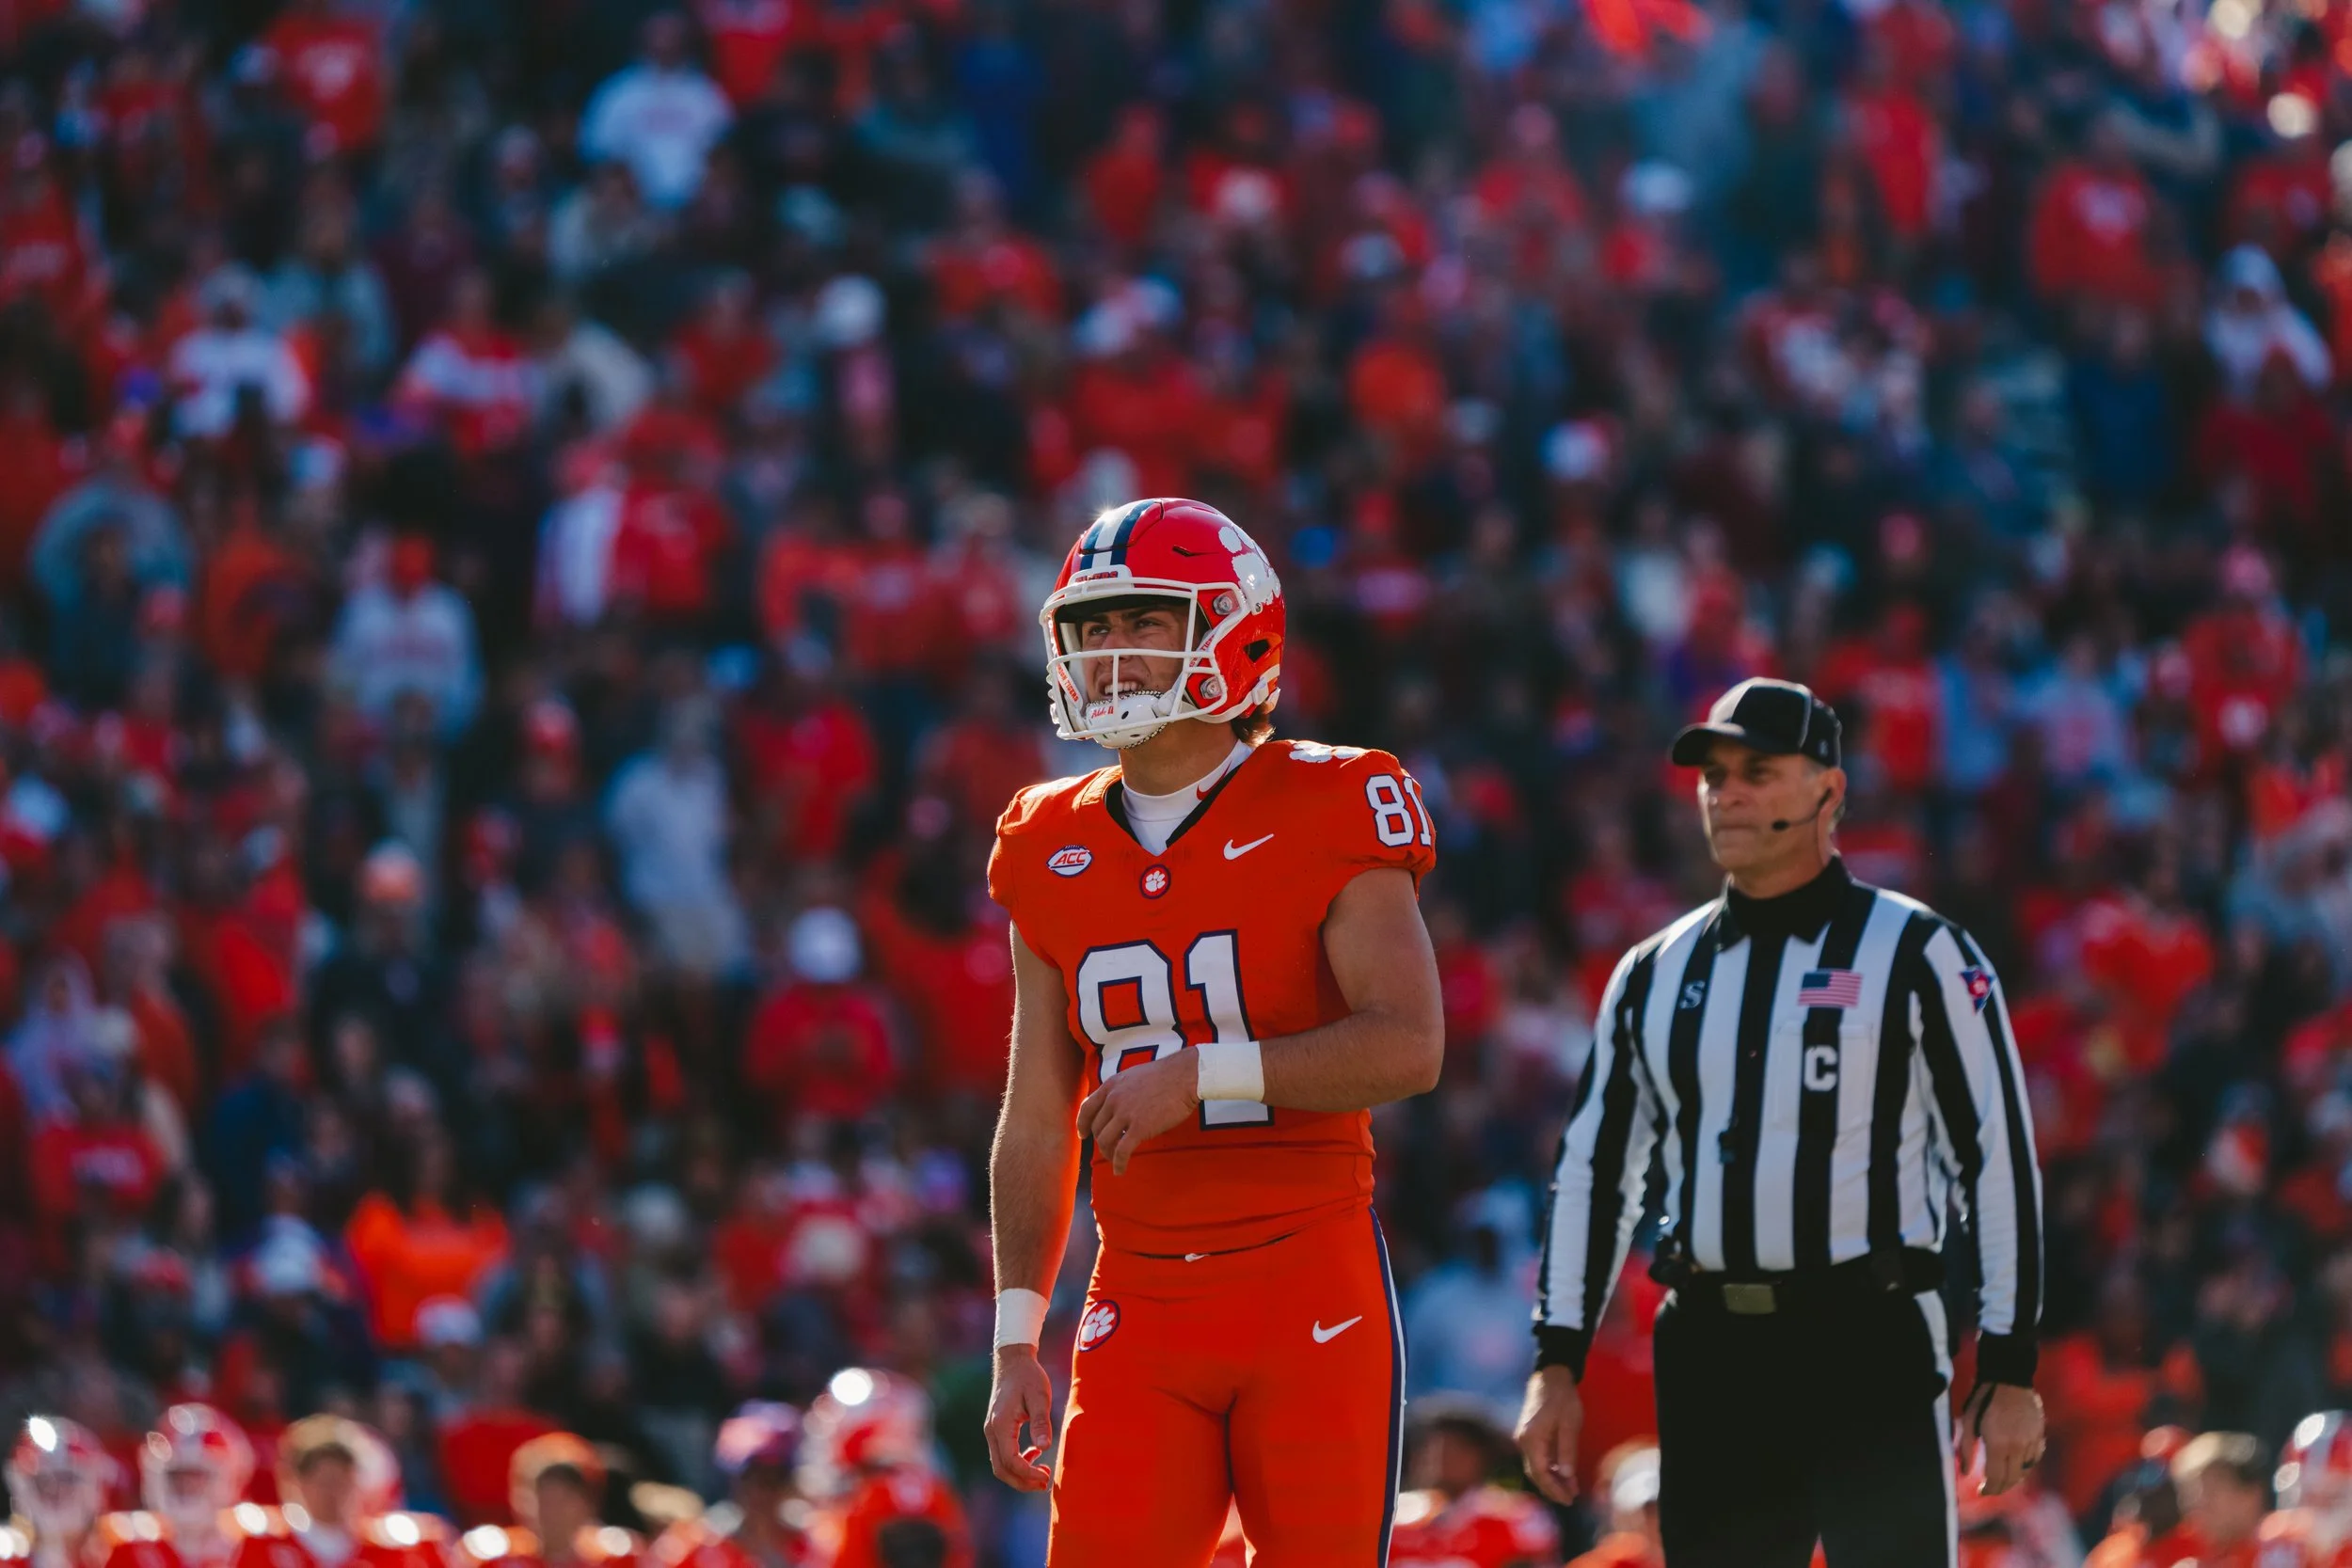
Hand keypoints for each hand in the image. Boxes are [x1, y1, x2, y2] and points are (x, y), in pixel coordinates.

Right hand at [984, 1345, 1056, 1490]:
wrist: (1013, 1361)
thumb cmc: (1028, 1376)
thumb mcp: (1039, 1396)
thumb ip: (1040, 1422)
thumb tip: (1044, 1448)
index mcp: (1001, 1425)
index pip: (1010, 1461)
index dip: (1028, 1473)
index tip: (1047, 1475)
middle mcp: (992, 1431)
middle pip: (1001, 1469)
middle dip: (1022, 1481)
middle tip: (1045, 1482)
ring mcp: (991, 1431)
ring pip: (1000, 1465)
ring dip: (1020, 1475)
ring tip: (1043, 1473)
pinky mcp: (996, 1430)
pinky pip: (1002, 1455)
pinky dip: (1017, 1462)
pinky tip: (1034, 1454)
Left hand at [1075, 1053, 1200, 1174]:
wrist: (1184, 1076)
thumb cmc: (1165, 1075)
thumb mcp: (1134, 1076)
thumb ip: (1122, 1090)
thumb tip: (1118, 1105)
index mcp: (1112, 1085)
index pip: (1087, 1107)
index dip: (1082, 1124)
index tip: (1083, 1134)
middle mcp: (1114, 1099)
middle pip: (1097, 1127)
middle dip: (1100, 1141)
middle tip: (1108, 1149)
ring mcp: (1125, 1114)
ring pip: (1105, 1140)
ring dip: (1107, 1153)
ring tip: (1114, 1160)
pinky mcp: (1139, 1128)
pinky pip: (1122, 1151)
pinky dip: (1118, 1163)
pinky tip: (1119, 1170)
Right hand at [1515, 1366, 1584, 1505]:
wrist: (1551, 1376)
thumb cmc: (1562, 1398)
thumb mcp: (1570, 1425)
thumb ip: (1567, 1451)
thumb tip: (1567, 1476)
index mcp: (1531, 1439)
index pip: (1540, 1473)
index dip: (1554, 1489)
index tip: (1570, 1500)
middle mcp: (1523, 1441)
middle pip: (1536, 1473)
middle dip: (1553, 1488)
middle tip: (1571, 1499)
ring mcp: (1524, 1438)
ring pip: (1536, 1467)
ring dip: (1552, 1480)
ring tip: (1571, 1490)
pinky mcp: (1530, 1435)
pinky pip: (1538, 1458)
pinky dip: (1550, 1468)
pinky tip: (1564, 1474)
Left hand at [1959, 1382, 2045, 1495]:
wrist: (2009, 1378)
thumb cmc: (1983, 1398)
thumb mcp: (1968, 1421)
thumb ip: (1966, 1449)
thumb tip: (1965, 1472)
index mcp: (1999, 1444)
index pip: (1996, 1478)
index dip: (1989, 1489)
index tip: (1981, 1491)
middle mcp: (2018, 1447)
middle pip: (2011, 1479)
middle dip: (2000, 1487)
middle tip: (1990, 1488)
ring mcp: (2031, 1441)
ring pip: (2024, 1470)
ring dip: (2013, 1478)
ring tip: (2001, 1477)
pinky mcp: (2039, 1435)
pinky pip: (2035, 1459)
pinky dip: (2026, 1466)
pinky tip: (2016, 1465)